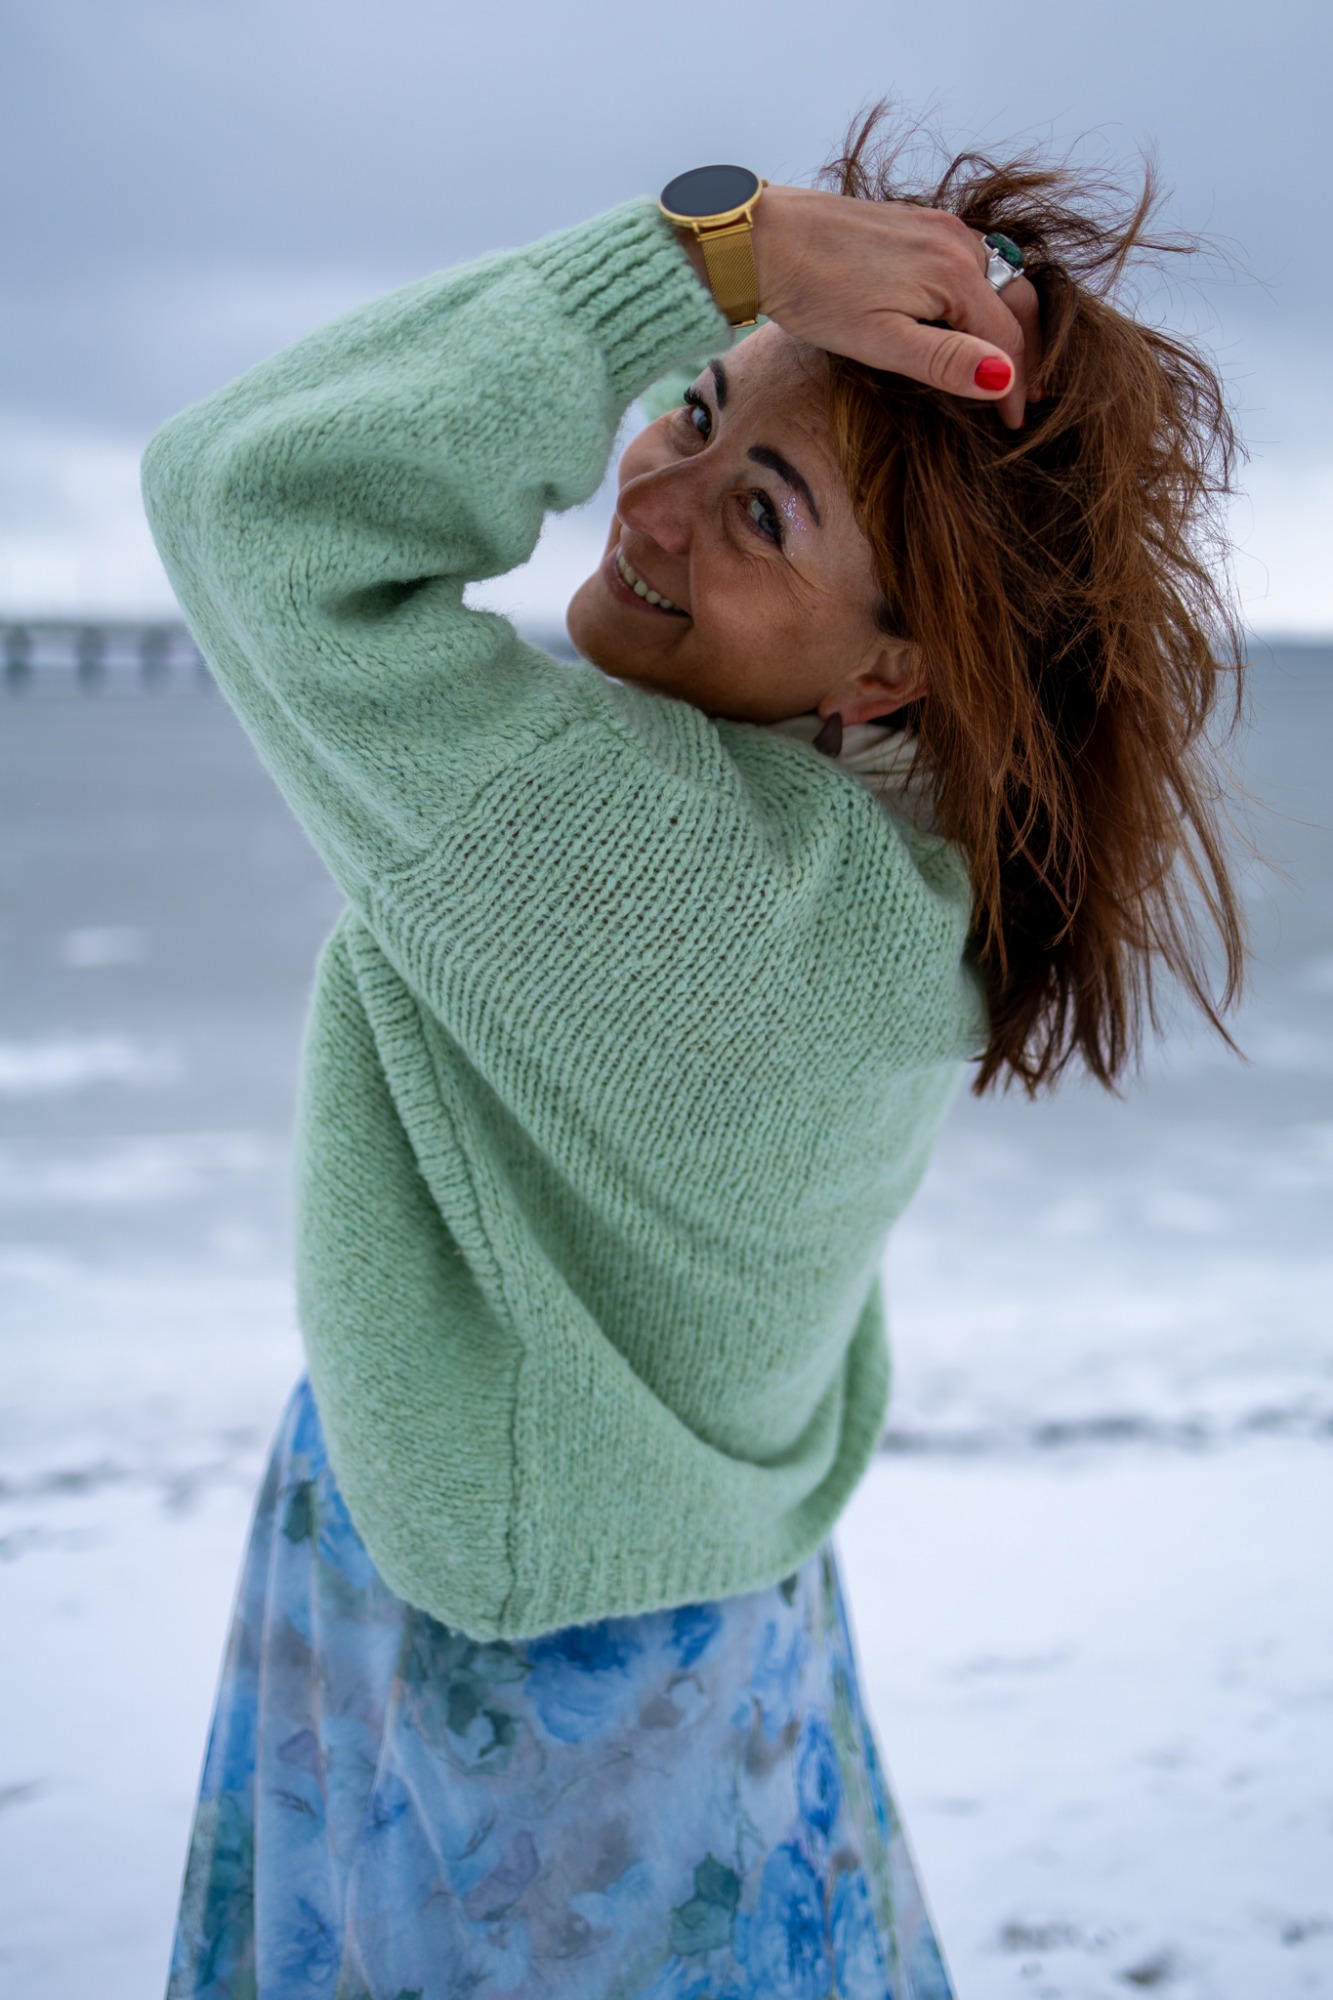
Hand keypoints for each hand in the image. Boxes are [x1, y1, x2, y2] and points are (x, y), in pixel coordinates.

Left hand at [749, 183, 1042, 431]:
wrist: (762, 236)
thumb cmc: (813, 294)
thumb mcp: (879, 342)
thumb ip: (944, 359)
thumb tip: (1004, 378)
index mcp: (956, 274)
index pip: (1008, 338)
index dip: (1016, 385)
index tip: (1014, 424)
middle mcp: (957, 241)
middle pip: (1017, 300)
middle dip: (1029, 349)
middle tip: (1028, 394)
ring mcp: (937, 225)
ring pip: (998, 276)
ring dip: (1009, 319)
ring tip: (1005, 363)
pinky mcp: (916, 221)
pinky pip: (971, 260)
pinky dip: (984, 294)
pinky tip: (968, 318)